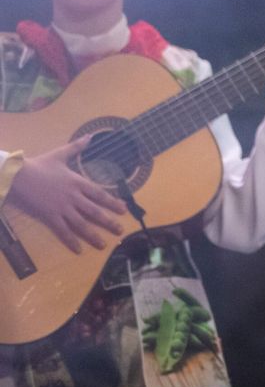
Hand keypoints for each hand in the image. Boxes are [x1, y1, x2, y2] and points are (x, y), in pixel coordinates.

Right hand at [7, 138, 124, 252]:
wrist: (18, 176)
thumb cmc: (39, 165)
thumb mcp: (60, 154)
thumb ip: (77, 147)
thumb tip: (90, 136)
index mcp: (78, 182)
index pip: (100, 194)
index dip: (113, 202)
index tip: (124, 209)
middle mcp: (73, 196)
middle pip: (94, 211)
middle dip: (108, 221)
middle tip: (120, 230)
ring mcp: (62, 208)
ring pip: (81, 224)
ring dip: (93, 235)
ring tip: (103, 244)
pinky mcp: (49, 217)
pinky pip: (63, 231)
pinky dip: (71, 241)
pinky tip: (78, 249)